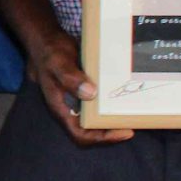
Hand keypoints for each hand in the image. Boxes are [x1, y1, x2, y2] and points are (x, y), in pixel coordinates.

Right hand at [28, 30, 130, 145]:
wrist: (46, 41)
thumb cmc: (50, 53)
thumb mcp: (58, 63)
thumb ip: (70, 78)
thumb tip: (90, 94)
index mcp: (62, 109)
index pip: (80, 134)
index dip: (102, 138)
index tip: (124, 131)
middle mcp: (71, 109)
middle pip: (91, 132)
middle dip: (112, 132)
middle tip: (133, 123)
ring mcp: (78, 101)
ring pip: (96, 120)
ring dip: (113, 121)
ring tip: (132, 114)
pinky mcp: (85, 92)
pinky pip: (99, 106)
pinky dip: (112, 106)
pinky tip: (125, 99)